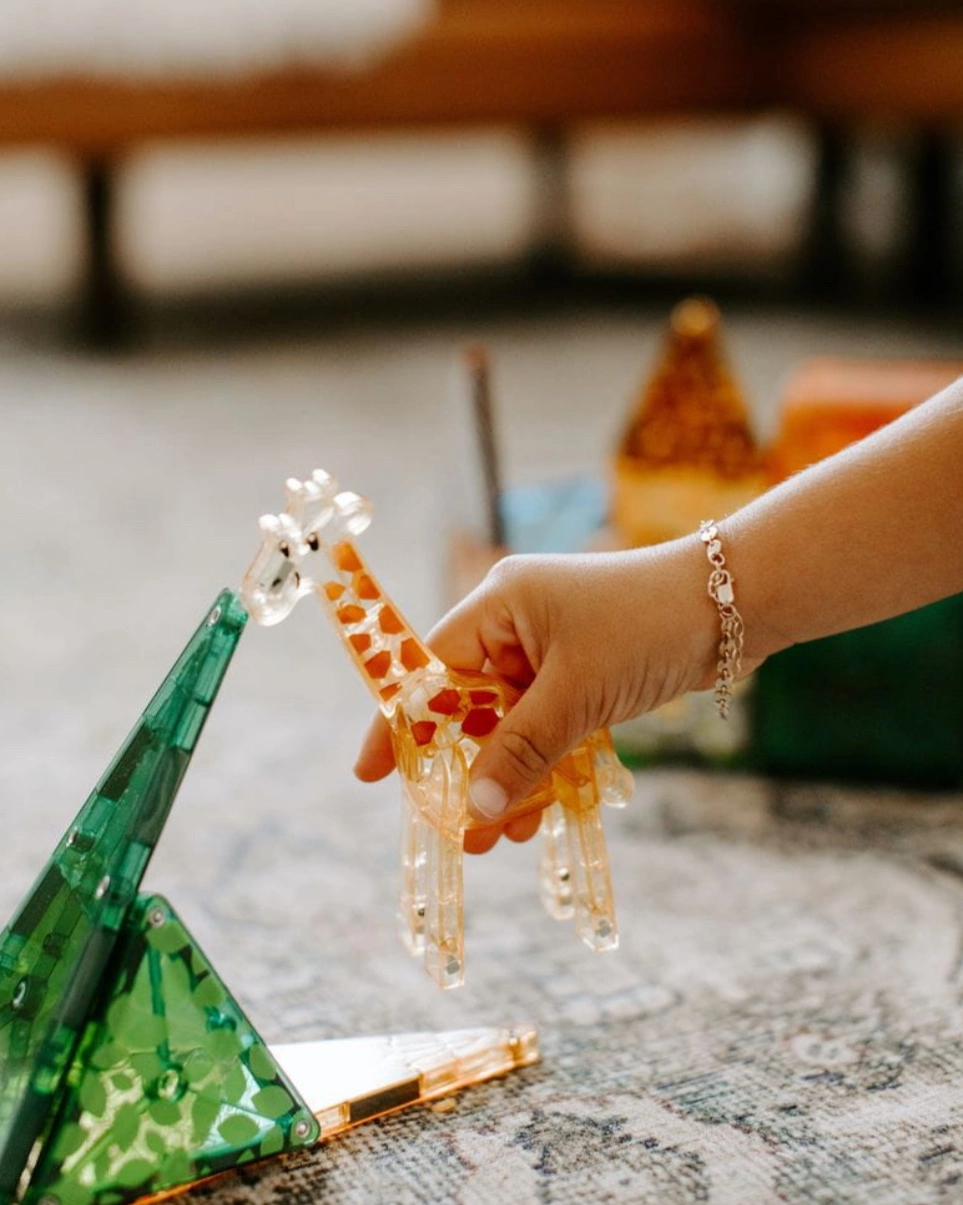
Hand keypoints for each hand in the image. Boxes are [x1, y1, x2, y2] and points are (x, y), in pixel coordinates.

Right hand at [355, 539, 741, 851]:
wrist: (736, 606)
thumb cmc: (647, 628)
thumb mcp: (577, 692)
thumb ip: (524, 749)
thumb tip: (477, 809)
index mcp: (498, 606)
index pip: (429, 669)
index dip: (401, 725)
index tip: (373, 776)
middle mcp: (518, 624)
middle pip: (470, 706)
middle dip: (465, 770)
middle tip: (455, 830)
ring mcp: (554, 649)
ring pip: (512, 724)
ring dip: (508, 778)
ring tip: (500, 839)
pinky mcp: (587, 673)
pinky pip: (550, 726)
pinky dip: (546, 765)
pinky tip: (541, 813)